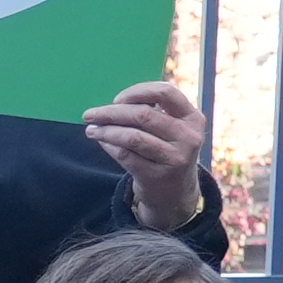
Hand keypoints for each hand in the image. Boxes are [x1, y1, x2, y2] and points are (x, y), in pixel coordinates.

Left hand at [86, 79, 209, 232]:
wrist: (175, 191)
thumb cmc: (166, 150)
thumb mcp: (172, 129)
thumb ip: (152, 112)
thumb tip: (112, 104)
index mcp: (192, 117)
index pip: (166, 92)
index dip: (138, 92)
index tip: (117, 99)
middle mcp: (188, 137)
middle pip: (143, 115)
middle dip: (111, 112)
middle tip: (90, 115)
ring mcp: (175, 157)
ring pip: (133, 137)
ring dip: (106, 131)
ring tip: (91, 130)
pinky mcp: (158, 175)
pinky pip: (126, 155)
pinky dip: (109, 146)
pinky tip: (102, 142)